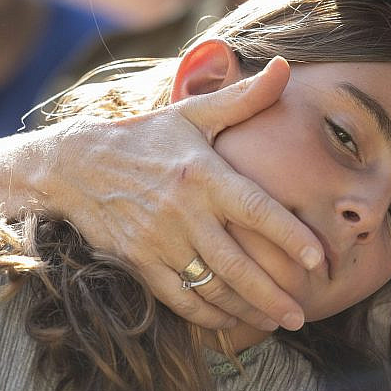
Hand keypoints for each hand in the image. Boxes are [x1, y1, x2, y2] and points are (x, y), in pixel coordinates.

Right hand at [29, 57, 320, 331]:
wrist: (74, 164)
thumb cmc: (145, 137)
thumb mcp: (192, 114)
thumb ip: (243, 98)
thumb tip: (286, 68)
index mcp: (203, 174)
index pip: (255, 209)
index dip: (288, 235)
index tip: (316, 258)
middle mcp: (183, 211)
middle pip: (237, 263)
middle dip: (273, 295)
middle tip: (301, 316)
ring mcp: (158, 240)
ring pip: (210, 287)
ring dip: (246, 311)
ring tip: (276, 322)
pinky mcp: (138, 262)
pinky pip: (178, 299)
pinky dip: (207, 316)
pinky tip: (231, 322)